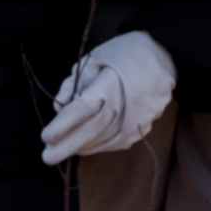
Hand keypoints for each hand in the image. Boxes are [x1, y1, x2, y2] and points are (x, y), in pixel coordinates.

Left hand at [40, 30, 177, 164]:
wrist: (164, 57)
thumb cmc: (124, 53)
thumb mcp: (95, 58)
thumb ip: (75, 83)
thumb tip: (59, 109)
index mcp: (111, 83)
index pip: (83, 109)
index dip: (64, 124)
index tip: (46, 136)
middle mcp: (127, 105)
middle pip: (93, 130)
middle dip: (68, 145)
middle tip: (47, 156)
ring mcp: (138, 120)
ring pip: (105, 140)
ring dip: (81, 147)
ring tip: (60, 151)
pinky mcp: (143, 128)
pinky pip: (117, 142)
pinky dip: (98, 146)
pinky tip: (83, 146)